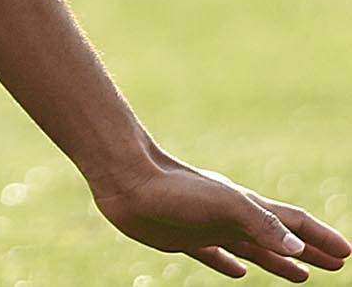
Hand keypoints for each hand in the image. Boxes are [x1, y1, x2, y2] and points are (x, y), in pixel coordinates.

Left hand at [93, 156, 347, 279]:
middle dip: (310, 252)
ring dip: (279, 262)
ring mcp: (208, 227)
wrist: (125, 179)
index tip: (348, 253)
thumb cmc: (174, 187)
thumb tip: (296, 249)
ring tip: (303, 275)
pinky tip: (239, 273)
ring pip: (253, 249)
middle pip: (279, 238)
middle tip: (336, 266)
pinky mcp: (182, 239)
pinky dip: (230, 265)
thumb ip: (260, 223)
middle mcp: (230, 217)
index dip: (321, 238)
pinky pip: (214, 256)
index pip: (293, 224)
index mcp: (246, 207)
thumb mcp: (225, 203)